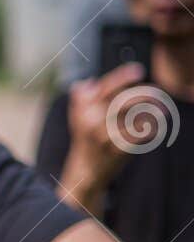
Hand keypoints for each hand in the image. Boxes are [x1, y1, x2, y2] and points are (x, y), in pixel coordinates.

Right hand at [65, 61, 151, 188]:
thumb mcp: (77, 119)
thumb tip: (86, 83)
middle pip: (123, 100)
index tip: (139, 70)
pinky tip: (157, 124)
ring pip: (135, 116)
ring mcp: (105, 136)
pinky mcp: (118, 149)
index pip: (105, 88)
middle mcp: (93, 122)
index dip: (122, 77)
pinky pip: (141, 134)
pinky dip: (152, 127)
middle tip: (158, 93)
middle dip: (145, 94)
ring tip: (163, 108)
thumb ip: (81, 100)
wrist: (85, 171)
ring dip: (154, 110)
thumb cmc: (85, 141)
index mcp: (83, 110)